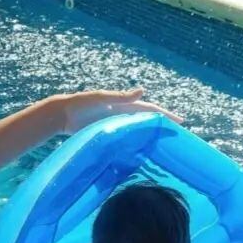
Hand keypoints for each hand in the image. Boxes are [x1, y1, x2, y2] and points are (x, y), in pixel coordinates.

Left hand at [58, 88, 182, 134]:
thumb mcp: (101, 98)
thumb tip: (143, 91)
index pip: (150, 109)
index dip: (165, 115)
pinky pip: (127, 138)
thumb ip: (120, 96)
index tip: (179, 122)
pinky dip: (136, 142)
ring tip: (164, 145)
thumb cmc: (81, 104)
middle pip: (147, 120)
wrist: (62, 114)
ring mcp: (116, 124)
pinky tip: (142, 151)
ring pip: (138, 130)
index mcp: (124, 104)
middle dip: (162, 125)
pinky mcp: (108, 133)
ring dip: (151, 135)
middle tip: (178, 136)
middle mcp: (122, 114)